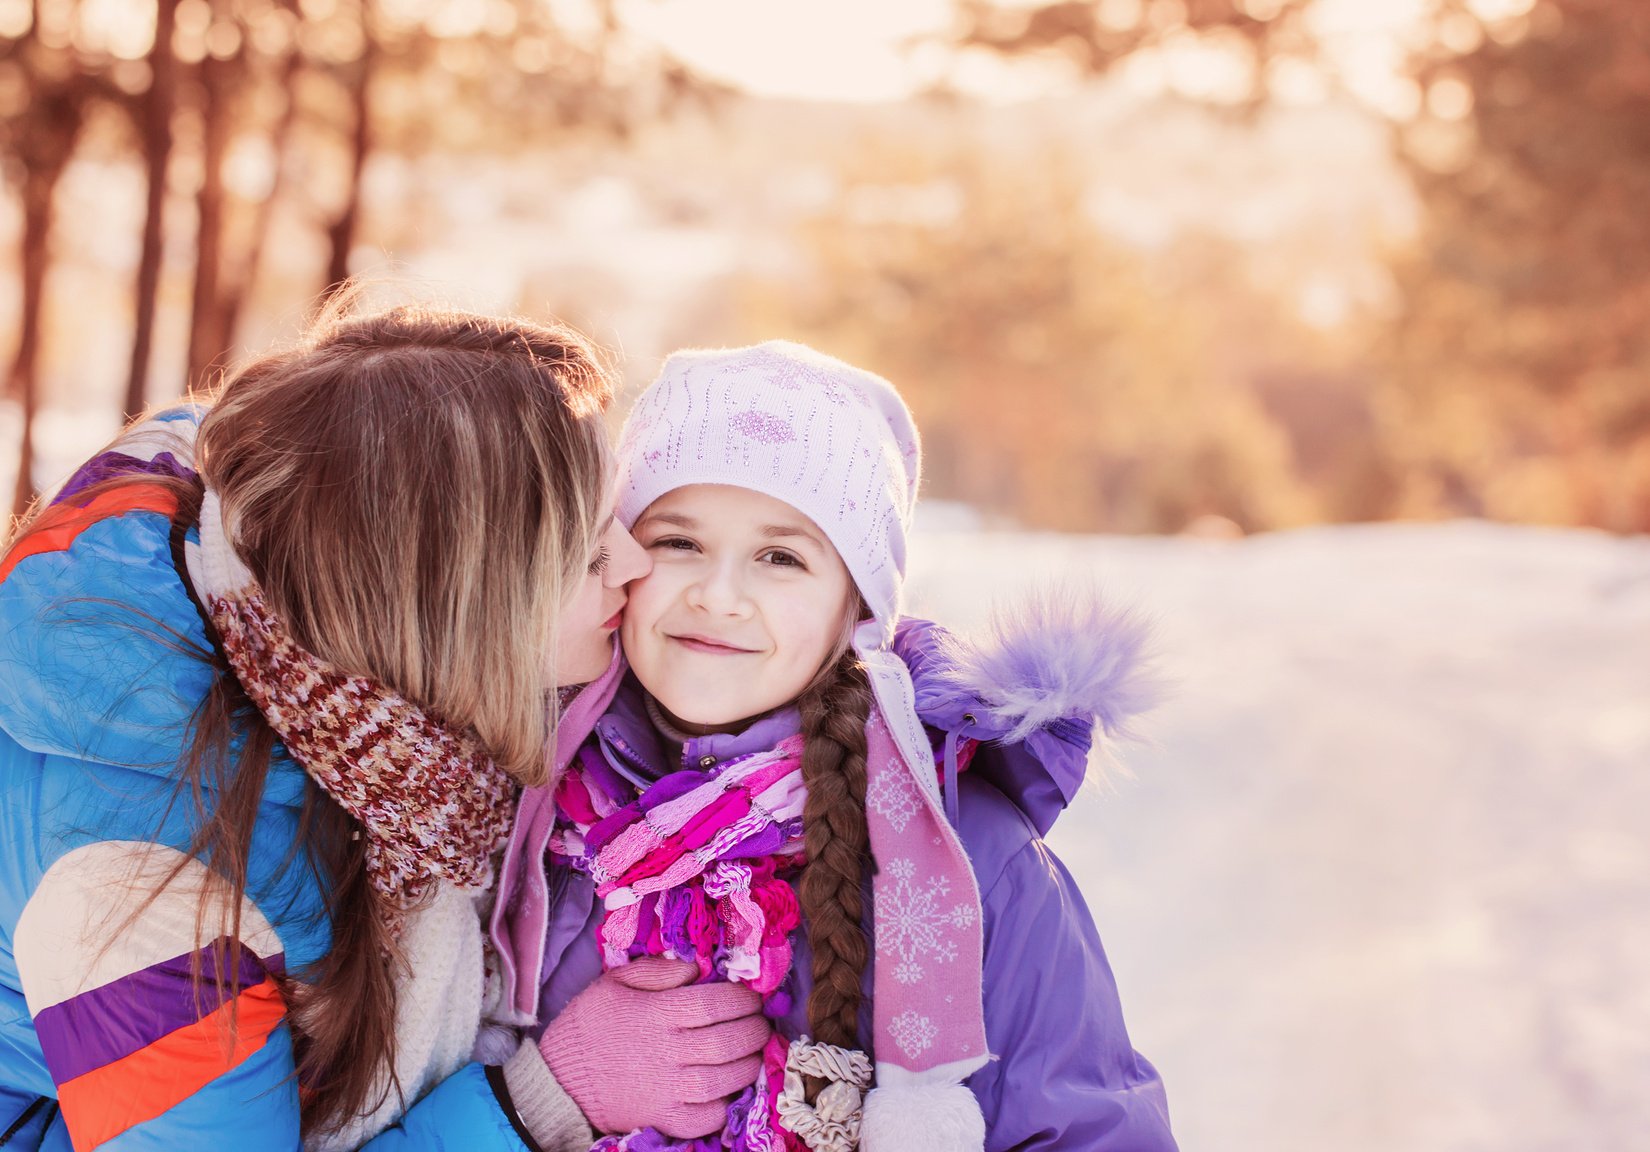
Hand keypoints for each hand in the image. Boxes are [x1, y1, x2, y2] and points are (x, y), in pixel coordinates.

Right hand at [539, 957, 771, 1137]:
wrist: (558, 1080)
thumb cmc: (589, 1026)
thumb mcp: (614, 982)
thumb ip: (656, 970)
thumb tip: (695, 968)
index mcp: (656, 1015)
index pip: (714, 1004)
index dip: (742, 999)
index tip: (751, 997)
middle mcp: (666, 1052)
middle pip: (727, 1042)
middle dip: (754, 1030)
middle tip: (760, 1022)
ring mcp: (666, 1090)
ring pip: (723, 1080)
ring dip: (748, 1065)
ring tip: (752, 1052)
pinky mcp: (663, 1118)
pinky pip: (705, 1117)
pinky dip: (724, 1105)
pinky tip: (729, 1089)